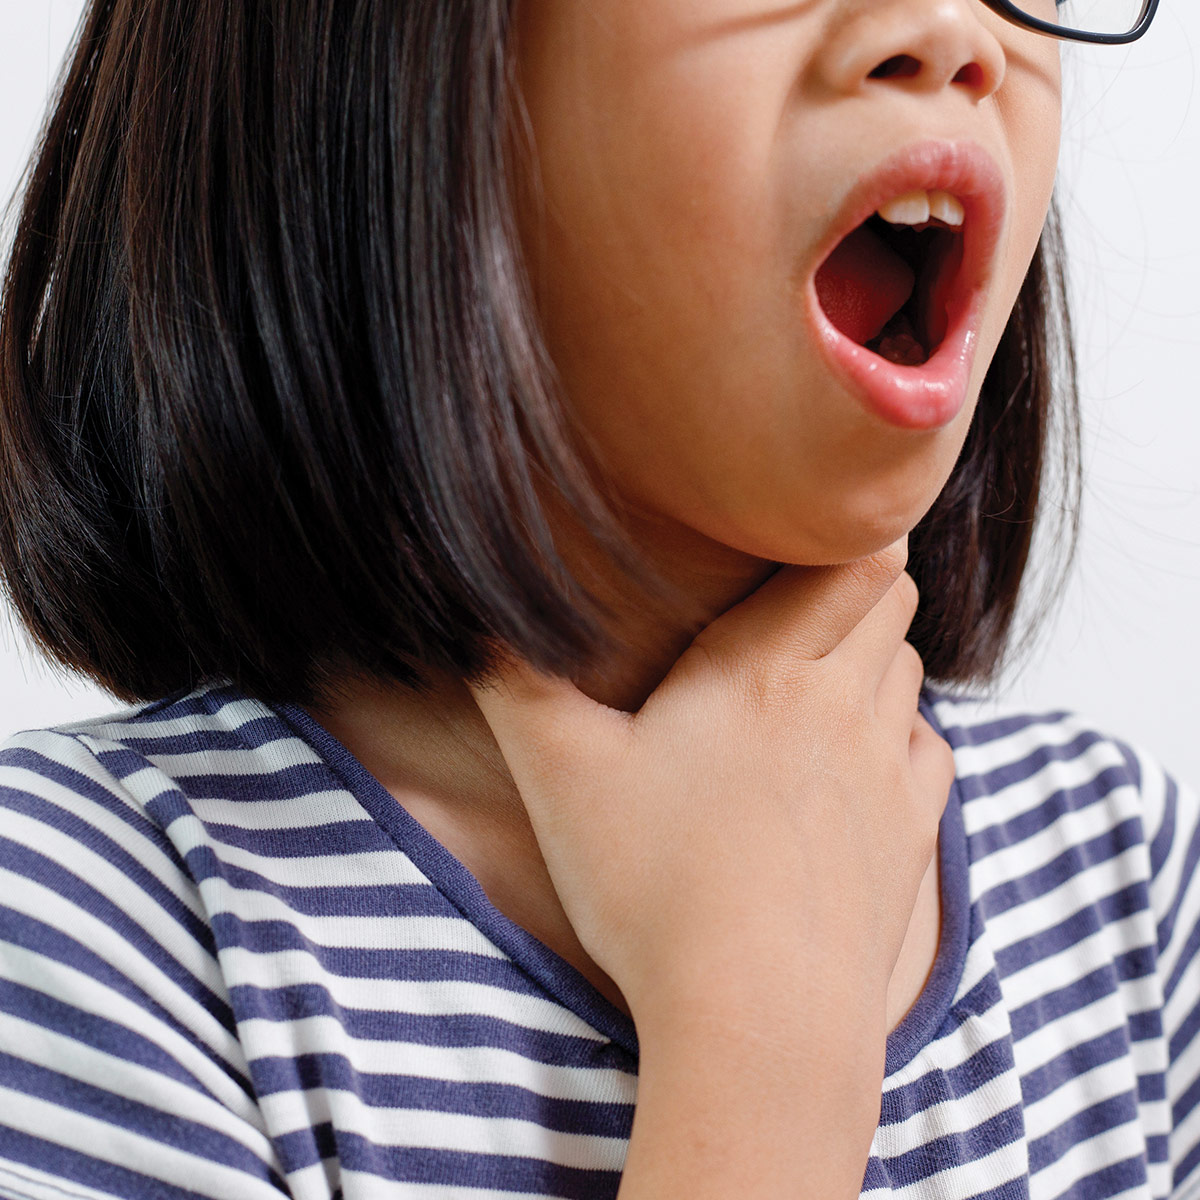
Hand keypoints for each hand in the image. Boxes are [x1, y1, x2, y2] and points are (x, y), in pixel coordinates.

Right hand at [467, 539, 954, 1023]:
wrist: (760, 1021)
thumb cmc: (657, 890)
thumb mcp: (560, 777)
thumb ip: (514, 686)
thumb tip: (474, 622)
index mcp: (764, 670)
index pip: (853, 562)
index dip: (846, 537)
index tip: (810, 536)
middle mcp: (842, 705)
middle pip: (889, 603)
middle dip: (856, 589)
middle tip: (797, 604)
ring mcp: (886, 772)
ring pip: (908, 671)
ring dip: (872, 659)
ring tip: (813, 683)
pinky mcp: (911, 837)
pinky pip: (928, 749)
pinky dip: (899, 734)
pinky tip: (855, 760)